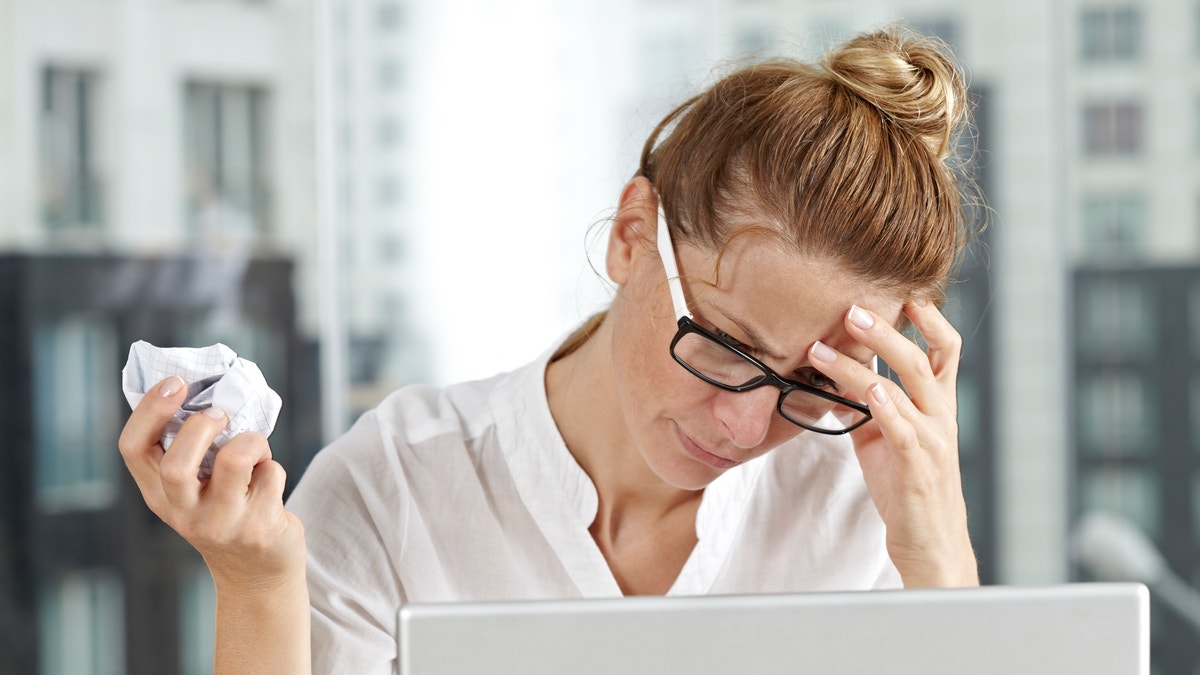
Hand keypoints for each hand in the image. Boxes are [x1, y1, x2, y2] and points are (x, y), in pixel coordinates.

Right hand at [118, 376, 305, 589]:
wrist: (256, 575)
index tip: (175, 382)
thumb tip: (209, 391)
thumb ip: (192, 452)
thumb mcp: (196, 490)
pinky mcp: (259, 528)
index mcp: (159, 495)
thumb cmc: (226, 512)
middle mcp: (183, 512)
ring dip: (252, 441)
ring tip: (255, 450)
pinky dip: (274, 467)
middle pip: (176, 463)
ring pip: (234, 460)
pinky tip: (268, 484)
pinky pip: (271, 473)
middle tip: (220, 416)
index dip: (150, 410)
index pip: (133, 450)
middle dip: (202, 426)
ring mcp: (221, 523)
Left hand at [808, 300, 977, 587]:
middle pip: (920, 358)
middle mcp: (942, 414)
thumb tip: (833, 369)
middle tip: (851, 307)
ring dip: (862, 365)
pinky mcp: (918, 466)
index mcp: (939, 403)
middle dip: (887, 329)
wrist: (929, 541)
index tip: (904, 288)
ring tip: (822, 348)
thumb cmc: (906, 483)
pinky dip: (885, 408)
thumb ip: (865, 401)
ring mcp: (933, 439)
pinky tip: (866, 392)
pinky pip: (903, 430)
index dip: (929, 316)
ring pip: (904, 387)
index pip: (945, 348)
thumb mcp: (884, 434)